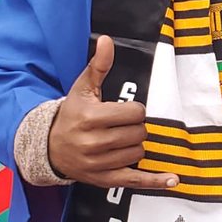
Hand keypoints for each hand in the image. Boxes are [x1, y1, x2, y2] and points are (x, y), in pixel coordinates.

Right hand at [48, 35, 177, 190]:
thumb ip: (98, 65)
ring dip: (135, 145)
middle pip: (139, 133)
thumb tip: (107, 40)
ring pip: (139, 152)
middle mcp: (94, 142)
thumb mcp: (82, 88)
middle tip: (121, 126)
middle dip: (135, 127)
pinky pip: (135, 181)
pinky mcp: (104, 180)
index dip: (134, 110)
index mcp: (91, 117)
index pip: (135, 113)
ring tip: (119, 140)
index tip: (124, 111)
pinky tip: (172, 180)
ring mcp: (99, 163)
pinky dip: (155, 181)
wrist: (48, 147)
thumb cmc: (70, 115)